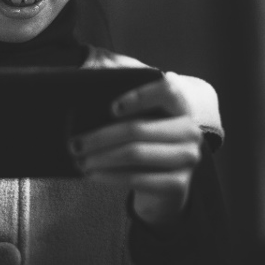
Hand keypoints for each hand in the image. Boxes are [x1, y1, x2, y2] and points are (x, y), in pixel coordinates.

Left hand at [69, 72, 202, 226]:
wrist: (163, 187)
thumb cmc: (144, 144)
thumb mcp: (138, 120)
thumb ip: (121, 99)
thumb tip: (93, 77)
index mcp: (180, 106)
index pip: (166, 90)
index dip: (139, 96)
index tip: (110, 108)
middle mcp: (190, 131)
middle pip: (138, 128)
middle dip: (100, 137)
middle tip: (74, 144)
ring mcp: (187, 158)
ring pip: (134, 154)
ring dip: (100, 158)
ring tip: (80, 161)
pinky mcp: (178, 184)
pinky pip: (136, 178)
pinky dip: (109, 176)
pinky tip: (92, 175)